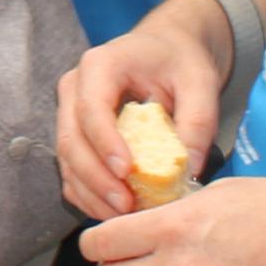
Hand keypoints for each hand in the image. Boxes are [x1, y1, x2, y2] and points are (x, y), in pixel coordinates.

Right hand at [56, 0, 232, 219]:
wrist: (165, 49)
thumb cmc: (179, 60)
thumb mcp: (199, 82)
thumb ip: (198, 121)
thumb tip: (190, 168)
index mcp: (101, 65)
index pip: (92, 108)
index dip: (105, 143)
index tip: (127, 172)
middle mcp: (75, 88)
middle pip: (71, 140)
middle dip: (96, 179)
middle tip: (126, 206)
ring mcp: (69, 112)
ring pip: (66, 161)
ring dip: (91, 193)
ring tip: (123, 216)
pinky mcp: (74, 135)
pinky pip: (71, 171)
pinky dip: (88, 194)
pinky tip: (112, 211)